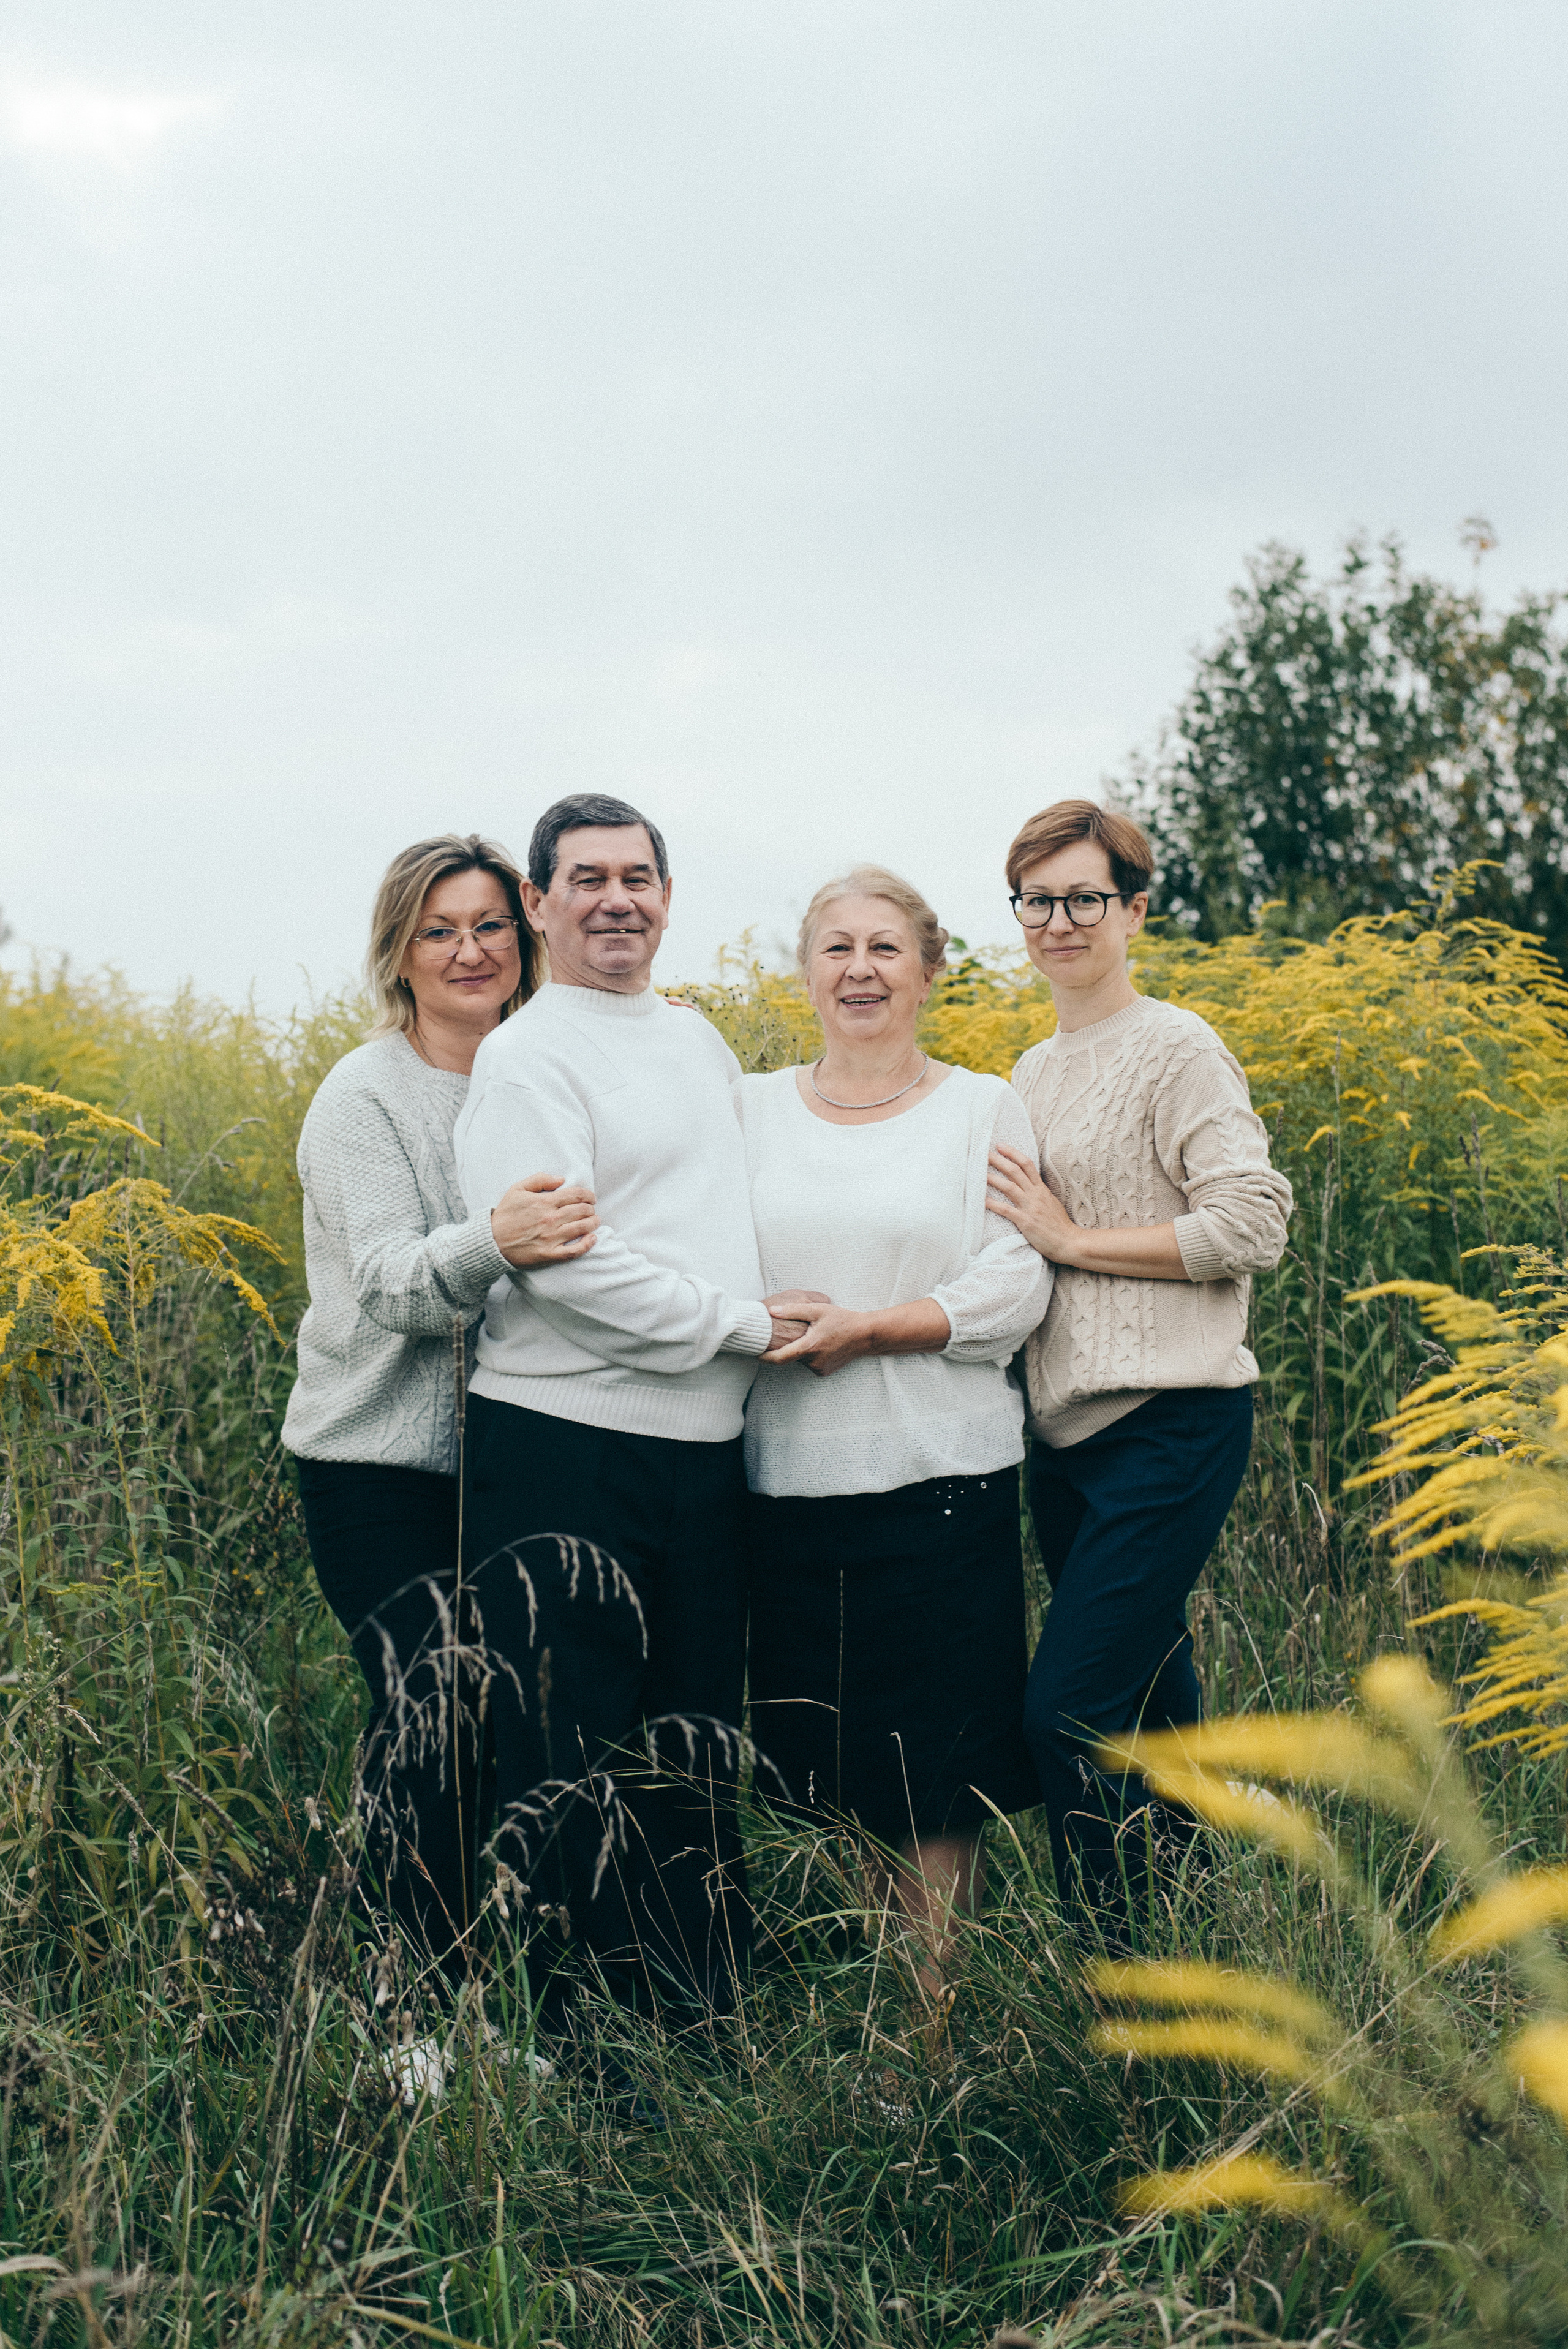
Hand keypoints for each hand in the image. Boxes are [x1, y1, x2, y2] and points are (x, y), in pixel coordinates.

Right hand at [491, 1173, 598, 1266]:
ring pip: (582, 1228)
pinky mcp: (550, 1254)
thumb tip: (561, 1179)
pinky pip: (575, 1251)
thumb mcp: (517, 1189)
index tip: (591, 1198)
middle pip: (582, 1211)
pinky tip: (593, 1239)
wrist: (491, 1241)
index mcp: (544, 1202)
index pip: (577, 1195)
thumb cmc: (505, 1215)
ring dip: (593, 1223)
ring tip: (595, 1221)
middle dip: (591, 1209)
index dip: (588, 1195)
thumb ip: (539, 1179)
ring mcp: (551, 1237)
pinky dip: (587, 1244)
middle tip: (592, 1210)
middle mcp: (550, 1219)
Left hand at [760, 1298, 870, 1376]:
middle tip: (787, 1334)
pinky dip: (809, 1355)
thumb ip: (793, 1310)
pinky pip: (809, 1364)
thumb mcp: (818, 1310)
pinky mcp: (824, 1372)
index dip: (765, 1357)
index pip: (780, 1357)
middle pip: (791, 1356)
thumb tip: (772, 1311)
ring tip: (809, 1336)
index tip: (755, 1354)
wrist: (865, 1335)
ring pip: (800, 1360)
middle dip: (787, 1346)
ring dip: (799, 1350)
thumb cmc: (842, 1320)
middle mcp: (813, 1361)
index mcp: (809, 1347)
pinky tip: (819, 1344)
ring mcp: (819, 1369)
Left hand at [987, 1143, 1081, 1261]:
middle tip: (984, 1153)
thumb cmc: (1059, 1224)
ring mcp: (1030, 1207)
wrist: (1068, 1242)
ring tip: (978, 1173)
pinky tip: (981, 1200)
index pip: (1027, 1164)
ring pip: (1009, 1187)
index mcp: (1041, 1189)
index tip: (1000, 1145)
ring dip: (993, 1179)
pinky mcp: (1026, 1221)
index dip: (1013, 1153)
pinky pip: (1006, 1210)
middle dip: (999, 1160)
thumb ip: (1039, 1192)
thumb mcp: (1051, 1202)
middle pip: (1015, 1172)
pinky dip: (993, 1204)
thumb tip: (1027, 1184)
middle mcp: (1035, 1195)